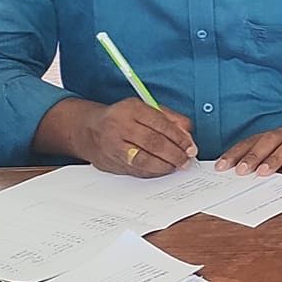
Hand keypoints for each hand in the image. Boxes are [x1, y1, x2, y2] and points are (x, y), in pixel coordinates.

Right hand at [81, 98, 196, 176]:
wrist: (90, 129)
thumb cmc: (124, 118)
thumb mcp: (145, 109)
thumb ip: (170, 118)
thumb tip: (188, 135)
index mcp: (131, 109)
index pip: (161, 124)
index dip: (179, 138)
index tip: (191, 147)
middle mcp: (119, 126)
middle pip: (153, 143)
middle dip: (175, 154)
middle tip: (186, 160)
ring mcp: (113, 146)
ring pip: (144, 160)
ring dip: (165, 166)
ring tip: (176, 166)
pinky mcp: (111, 162)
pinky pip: (136, 170)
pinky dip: (153, 172)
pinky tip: (162, 170)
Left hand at [215, 128, 281, 176]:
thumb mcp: (274, 162)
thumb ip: (258, 165)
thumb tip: (234, 176)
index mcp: (271, 138)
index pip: (249, 143)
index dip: (234, 154)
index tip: (221, 167)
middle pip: (267, 141)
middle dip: (253, 156)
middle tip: (241, 170)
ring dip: (274, 158)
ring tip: (263, 172)